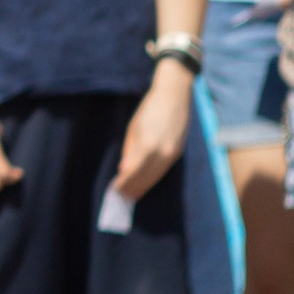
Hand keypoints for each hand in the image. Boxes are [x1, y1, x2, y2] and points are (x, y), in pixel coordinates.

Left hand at [110, 63, 191, 202]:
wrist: (175, 95)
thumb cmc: (149, 109)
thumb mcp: (134, 129)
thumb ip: (130, 152)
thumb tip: (124, 170)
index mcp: (147, 147)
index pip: (133, 173)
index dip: (123, 184)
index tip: (115, 191)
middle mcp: (162, 154)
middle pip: (145, 179)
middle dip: (133, 189)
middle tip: (121, 198)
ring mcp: (173, 154)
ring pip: (156, 177)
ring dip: (143, 186)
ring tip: (132, 194)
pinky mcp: (179, 152)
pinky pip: (163, 171)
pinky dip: (153, 178)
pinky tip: (146, 182)